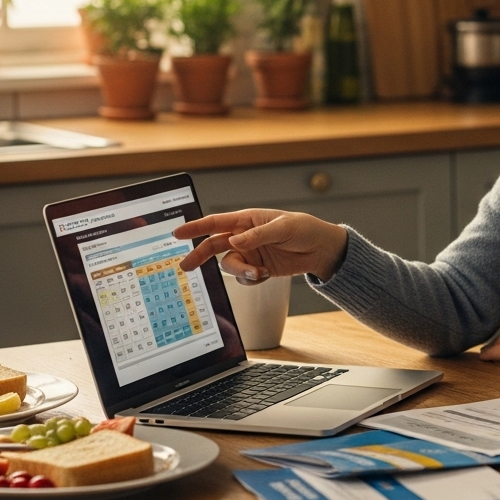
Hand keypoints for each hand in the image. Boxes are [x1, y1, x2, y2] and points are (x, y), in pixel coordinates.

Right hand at [172, 209, 348, 284]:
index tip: (177, 232)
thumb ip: (258, 235)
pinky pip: (245, 278)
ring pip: (230, 266)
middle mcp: (245, 237)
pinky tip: (266, 273)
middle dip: (199, 255)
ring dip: (240, 272)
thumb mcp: (283, 228)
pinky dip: (252, 279)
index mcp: (248, 220)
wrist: (322, 250)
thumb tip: (234, 241)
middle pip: (214, 246)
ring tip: (258, 272)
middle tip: (186, 266)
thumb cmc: (305, 229)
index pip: (216, 222)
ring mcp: (251, 253)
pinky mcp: (258, 268)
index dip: (195, 226)